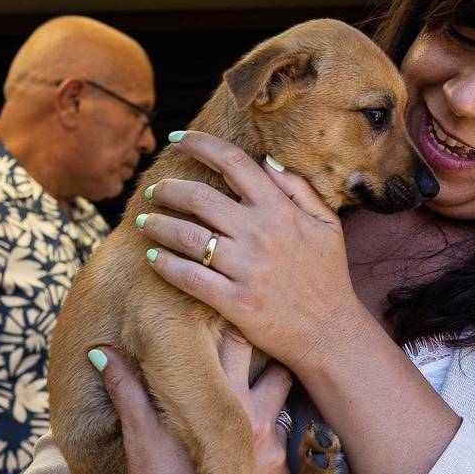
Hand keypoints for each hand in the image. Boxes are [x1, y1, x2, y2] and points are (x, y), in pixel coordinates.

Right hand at [92, 331, 294, 473]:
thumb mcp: (140, 435)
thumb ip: (126, 388)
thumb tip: (100, 350)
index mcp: (225, 408)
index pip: (240, 344)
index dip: (234, 323)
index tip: (227, 311)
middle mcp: (258, 423)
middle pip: (276, 362)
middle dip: (264, 350)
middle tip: (249, 334)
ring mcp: (276, 447)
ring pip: (287, 394)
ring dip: (273, 382)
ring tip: (257, 373)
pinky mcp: (284, 470)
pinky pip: (287, 428)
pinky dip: (274, 419)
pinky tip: (257, 416)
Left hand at [135, 131, 372, 371]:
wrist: (330, 333)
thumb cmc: (327, 276)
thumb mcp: (326, 224)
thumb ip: (298, 188)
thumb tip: (267, 160)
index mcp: (280, 210)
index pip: (234, 162)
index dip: (200, 144)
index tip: (178, 140)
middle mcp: (260, 234)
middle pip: (199, 197)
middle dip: (168, 189)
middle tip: (155, 191)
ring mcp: (246, 268)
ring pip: (187, 236)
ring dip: (158, 225)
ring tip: (145, 222)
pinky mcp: (234, 301)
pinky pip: (189, 277)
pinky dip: (166, 265)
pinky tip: (153, 259)